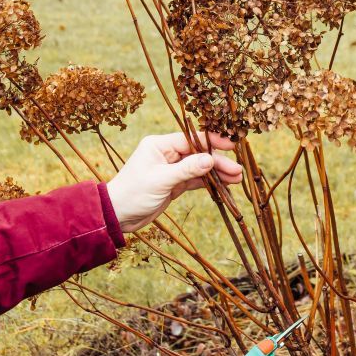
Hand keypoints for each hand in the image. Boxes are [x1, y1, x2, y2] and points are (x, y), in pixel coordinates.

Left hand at [106, 132, 242, 232]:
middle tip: (237, 171)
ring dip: (217, 173)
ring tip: (237, 179)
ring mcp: (171, 169)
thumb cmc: (133, 194)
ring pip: (200, 167)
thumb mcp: (161, 180)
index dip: (212, 142)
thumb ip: (187, 169)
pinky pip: (195, 180)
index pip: (191, 139)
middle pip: (199, 154)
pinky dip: (209, 182)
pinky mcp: (174, 184)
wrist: (118, 216)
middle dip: (218, 162)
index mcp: (160, 145)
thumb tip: (210, 159)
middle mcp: (166, 153)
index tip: (231, 145)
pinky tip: (224, 185)